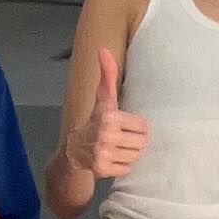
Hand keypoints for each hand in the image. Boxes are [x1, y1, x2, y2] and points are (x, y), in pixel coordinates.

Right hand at [67, 49, 150, 176]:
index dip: (136, 127)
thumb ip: (107, 74)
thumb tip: (103, 50)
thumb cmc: (96, 120)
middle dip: (134, 141)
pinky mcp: (101, 169)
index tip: (123, 125)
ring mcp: (102, 153)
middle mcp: (105, 134)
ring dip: (128, 154)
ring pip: (135, 157)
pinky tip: (111, 158)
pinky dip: (121, 166)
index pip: (143, 126)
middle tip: (121, 138)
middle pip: (142, 143)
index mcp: (109, 115)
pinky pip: (126, 169)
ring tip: (115, 148)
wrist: (75, 148)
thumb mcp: (104, 98)